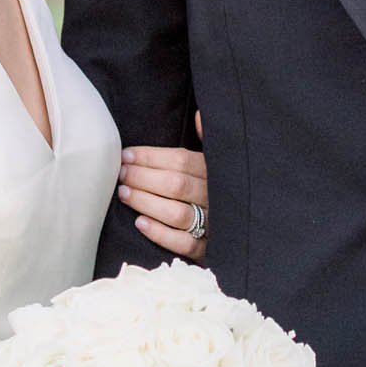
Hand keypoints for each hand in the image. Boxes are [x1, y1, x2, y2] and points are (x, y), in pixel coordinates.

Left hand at [118, 115, 207, 259]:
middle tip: (121, 174)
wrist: (245, 233)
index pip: (181, 161)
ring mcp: (214, 225)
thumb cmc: (220, 190)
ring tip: (124, 194)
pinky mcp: (209, 250)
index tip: (126, 155)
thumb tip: (198, 115)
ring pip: (178, 213)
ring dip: (146, 202)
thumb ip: (208, 140)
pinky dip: (161, 233)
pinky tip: (139, 223)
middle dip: (143, 177)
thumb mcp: (219, 162)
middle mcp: (217, 197)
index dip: (151, 157)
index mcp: (217, 172)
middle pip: (176, 185)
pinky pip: (184, 244)